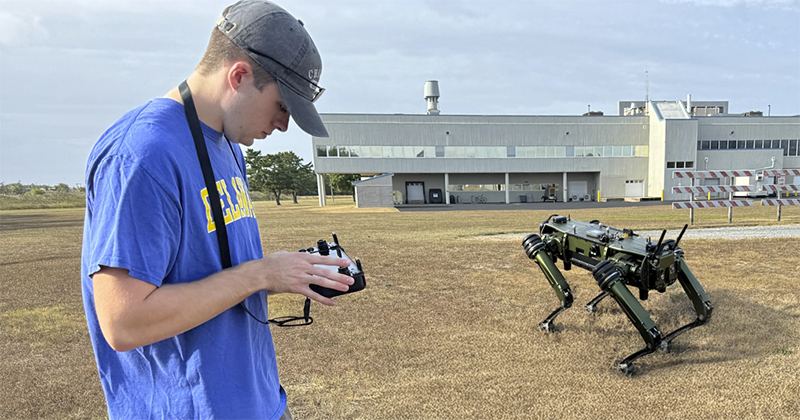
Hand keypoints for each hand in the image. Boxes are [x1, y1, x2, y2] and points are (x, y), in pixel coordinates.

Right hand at [235, 251, 353, 305]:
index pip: (324, 259)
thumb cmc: (271, 263)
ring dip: (335, 286)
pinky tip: (332, 302)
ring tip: (345, 288)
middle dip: (340, 276)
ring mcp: (301, 278)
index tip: (347, 262)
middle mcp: (304, 267)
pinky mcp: (297, 288)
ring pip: (322, 282)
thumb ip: (294, 255)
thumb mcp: (285, 253)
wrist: (261, 272)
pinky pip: (313, 295)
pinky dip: (323, 299)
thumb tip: (297, 255)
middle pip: (326, 272)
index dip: (337, 261)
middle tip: (350, 279)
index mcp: (303, 257)